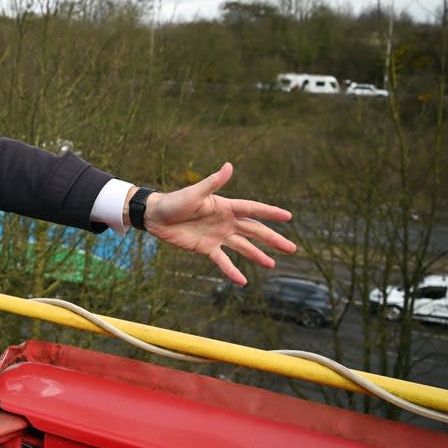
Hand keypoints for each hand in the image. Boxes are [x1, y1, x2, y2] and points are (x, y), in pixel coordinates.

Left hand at [143, 162, 295, 284]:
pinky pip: (222, 261)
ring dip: (257, 256)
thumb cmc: (174, 201)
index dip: (270, 213)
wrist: (156, 217)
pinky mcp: (206, 248)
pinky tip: (243, 281)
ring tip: (273, 265)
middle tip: (291, 248)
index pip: (253, 210)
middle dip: (272, 239)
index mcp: (225, 207)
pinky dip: (232, 270)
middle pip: (254, 231)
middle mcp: (225, 222)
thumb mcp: (195, 193)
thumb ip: (213, 182)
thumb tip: (229, 166)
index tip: (289, 217)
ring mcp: (217, 236)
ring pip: (243, 247)